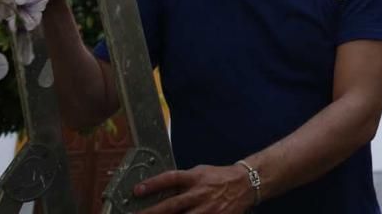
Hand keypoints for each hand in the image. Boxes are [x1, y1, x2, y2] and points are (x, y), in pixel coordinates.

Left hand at [135, 164, 254, 213]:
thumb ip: (182, 182)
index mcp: (196, 178)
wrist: (245, 184)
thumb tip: (159, 190)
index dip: (153, 184)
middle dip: (152, 213)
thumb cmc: (219, 177)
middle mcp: (200, 194)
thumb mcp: (200, 173)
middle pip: (172, 205)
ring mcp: (208, 209)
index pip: (171, 179)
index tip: (136, 191)